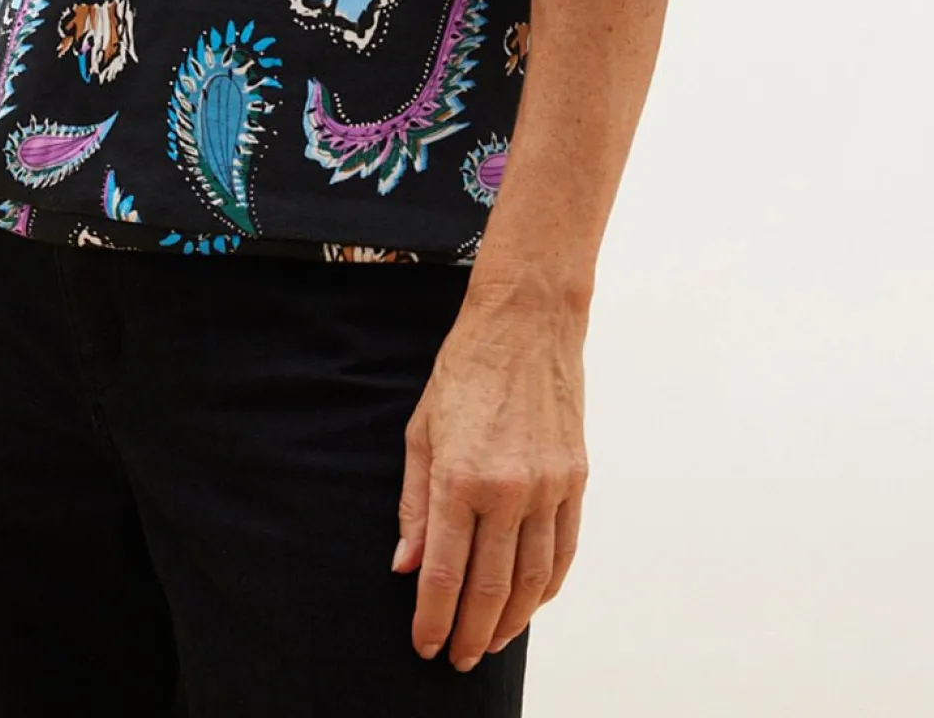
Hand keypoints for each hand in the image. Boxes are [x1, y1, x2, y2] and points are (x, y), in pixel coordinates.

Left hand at [393, 266, 588, 668]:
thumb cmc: (466, 368)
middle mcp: (506, 489)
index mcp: (459, 476)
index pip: (443, 572)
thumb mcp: (422, 429)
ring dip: (511, 621)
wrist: (526, 322)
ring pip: (533, 579)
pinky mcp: (575, 479)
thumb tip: (406, 563)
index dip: (432, 618)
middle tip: (457, 658)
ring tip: (491, 641)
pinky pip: (564, 549)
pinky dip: (549, 587)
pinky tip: (532, 603)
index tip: (425, 646)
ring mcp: (547, 486)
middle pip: (490, 587)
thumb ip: (414, 501)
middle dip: (470, 632)